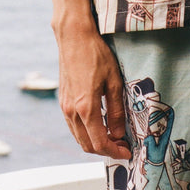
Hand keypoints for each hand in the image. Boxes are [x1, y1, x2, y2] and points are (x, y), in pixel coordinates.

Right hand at [56, 27, 131, 160]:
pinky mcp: (63, 100)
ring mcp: (64, 106)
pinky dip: (86, 132)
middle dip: (105, 150)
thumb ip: (116, 111)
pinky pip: (73, 126)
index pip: (99, 143)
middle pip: (87, 145)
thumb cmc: (96, 55)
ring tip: (112, 135)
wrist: (74, 37)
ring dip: (94, 142)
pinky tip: (98, 124)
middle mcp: (71, 111)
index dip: (114, 152)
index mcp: (85, 108)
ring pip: (79, 137)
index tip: (127, 152)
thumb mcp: (114, 82)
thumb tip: (118, 133)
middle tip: (122, 145)